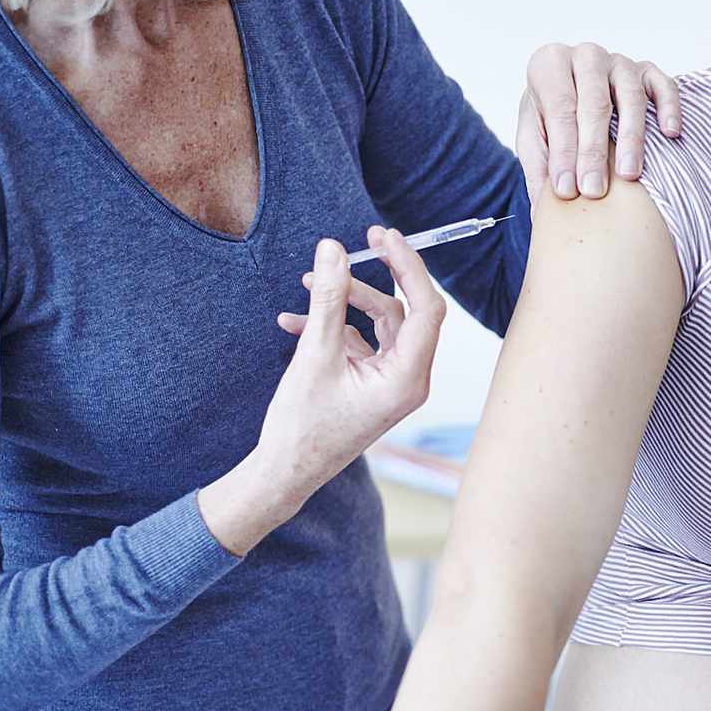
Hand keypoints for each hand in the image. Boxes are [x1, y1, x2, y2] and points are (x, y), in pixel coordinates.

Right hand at [258, 224, 444, 510]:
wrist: (285, 474)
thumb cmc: (302, 426)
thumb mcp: (313, 354)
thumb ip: (327, 298)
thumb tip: (333, 249)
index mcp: (408, 378)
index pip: (426, 308)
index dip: (408, 267)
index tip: (383, 236)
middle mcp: (408, 380)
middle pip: (403, 311)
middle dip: (376, 277)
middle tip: (357, 241)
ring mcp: (391, 383)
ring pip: (379, 324)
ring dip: (344, 302)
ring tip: (306, 284)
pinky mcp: (371, 384)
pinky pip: (362, 342)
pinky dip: (334, 327)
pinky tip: (292, 321)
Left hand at [517, 42, 681, 202]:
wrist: (572, 95)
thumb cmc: (551, 119)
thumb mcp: (534, 139)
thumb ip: (538, 168)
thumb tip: (541, 214)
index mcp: (550, 65)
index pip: (559, 108)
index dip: (563, 151)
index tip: (566, 190)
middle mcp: (585, 57)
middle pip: (594, 103)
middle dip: (593, 151)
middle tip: (594, 191)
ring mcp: (619, 63)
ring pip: (630, 95)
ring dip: (631, 138)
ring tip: (628, 174)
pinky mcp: (648, 71)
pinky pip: (663, 85)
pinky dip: (668, 107)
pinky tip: (670, 134)